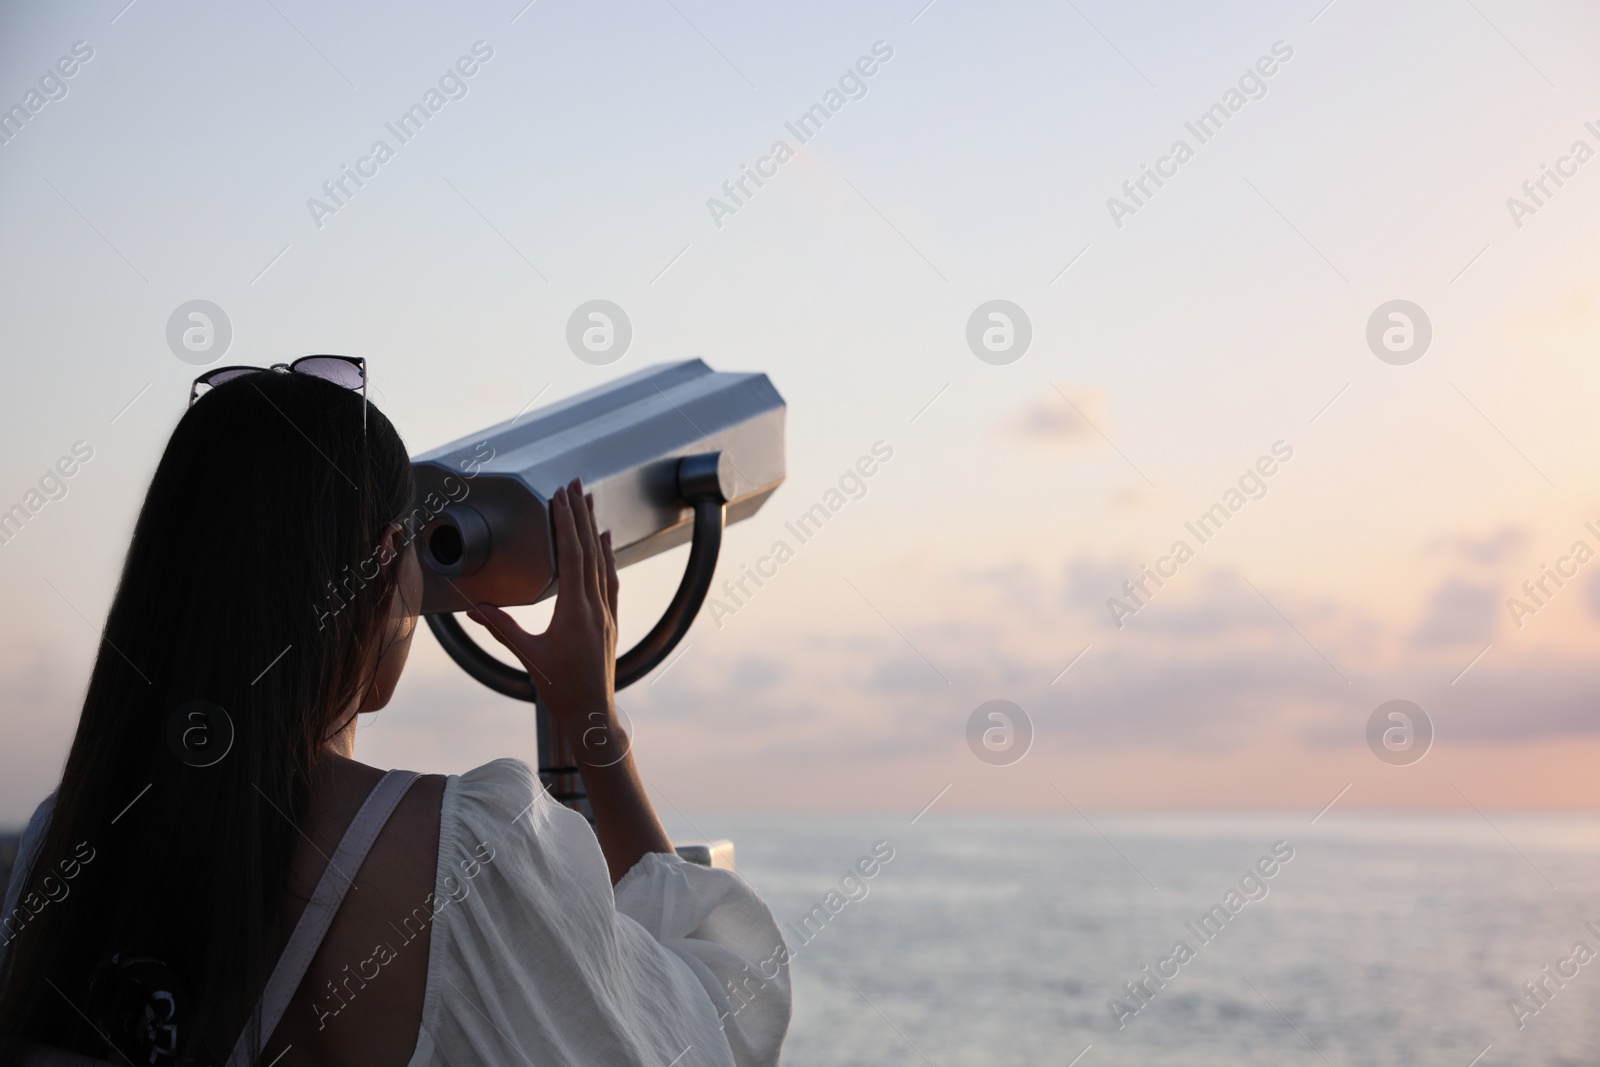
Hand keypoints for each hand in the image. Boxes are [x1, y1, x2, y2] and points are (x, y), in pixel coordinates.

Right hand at [467, 478, 620, 736]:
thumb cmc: (561, 689)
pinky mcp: (611, 621)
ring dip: (594, 530)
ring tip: (590, 502)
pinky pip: (611, 581)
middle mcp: (596, 607)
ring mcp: (607, 613)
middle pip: (590, 551)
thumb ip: (502, 628)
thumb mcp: (528, 657)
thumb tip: (473, 608)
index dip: (566, 524)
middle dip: (581, 515)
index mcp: (576, 611)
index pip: (572, 556)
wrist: (592, 714)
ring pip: (603, 563)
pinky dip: (608, 558)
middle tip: (576, 484)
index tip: (560, 497)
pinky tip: (606, 543)